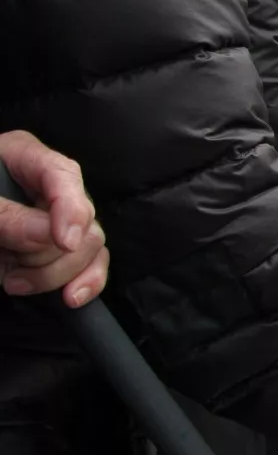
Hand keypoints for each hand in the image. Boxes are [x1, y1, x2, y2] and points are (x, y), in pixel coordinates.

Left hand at [0, 131, 108, 306]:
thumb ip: (5, 217)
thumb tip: (50, 236)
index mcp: (23, 158)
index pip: (62, 174)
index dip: (70, 208)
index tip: (64, 242)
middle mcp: (48, 186)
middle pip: (82, 217)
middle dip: (50, 252)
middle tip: (11, 265)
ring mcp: (56, 218)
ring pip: (89, 246)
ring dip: (53, 273)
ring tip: (12, 281)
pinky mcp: (58, 248)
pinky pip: (92, 262)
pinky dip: (87, 281)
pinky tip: (71, 296)